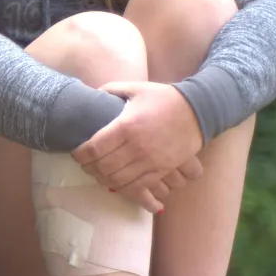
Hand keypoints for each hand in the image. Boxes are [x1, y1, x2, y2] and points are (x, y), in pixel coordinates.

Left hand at [72, 81, 204, 211]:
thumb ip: (111, 90)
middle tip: (85, 164)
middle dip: (89, 168)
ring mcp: (151, 161)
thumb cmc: (164, 98)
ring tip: (98, 173)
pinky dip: (123, 187)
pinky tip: (116, 182)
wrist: (199, 110)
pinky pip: (138, 186)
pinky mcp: (162, 169)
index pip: (94, 148)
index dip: (80, 154)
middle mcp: (137, 146)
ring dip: (103, 179)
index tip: (76, 153)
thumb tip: (92, 94)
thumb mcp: (136, 88)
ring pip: (118, 180)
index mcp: (126, 126)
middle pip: (103, 166)